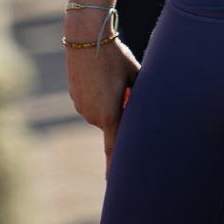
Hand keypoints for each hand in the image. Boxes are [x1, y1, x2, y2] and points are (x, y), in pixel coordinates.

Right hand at [66, 36, 140, 174]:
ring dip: (110, 102)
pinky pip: (91, 103)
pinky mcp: (75, 97)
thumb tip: (148, 106)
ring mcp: (82, 106)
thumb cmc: (115, 56)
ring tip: (113, 77)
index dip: (114, 168)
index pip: (114, 149)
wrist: (85, 38)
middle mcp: (93, 115)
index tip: (112, 185)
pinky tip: (101, 75)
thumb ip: (140, 96)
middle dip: (121, 111)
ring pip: (102, 113)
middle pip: (113, 124)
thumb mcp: (135, 74)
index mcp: (109, 114)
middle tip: (125, 87)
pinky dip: (99, 95)